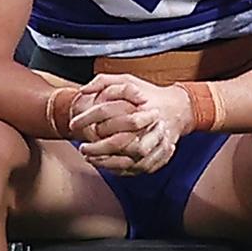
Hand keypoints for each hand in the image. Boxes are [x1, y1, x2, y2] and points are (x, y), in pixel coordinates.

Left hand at [70, 74, 192, 174]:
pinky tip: (106, 165)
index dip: (86, 118)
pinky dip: (120, 170)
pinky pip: (137, 168)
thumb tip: (83, 90)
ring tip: (90, 158)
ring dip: (106, 162)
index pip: (106, 111)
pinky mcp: (159, 156)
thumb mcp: (128, 81)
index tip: (73, 124)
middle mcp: (149, 124)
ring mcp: (157, 142)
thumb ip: (104, 81)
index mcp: (139, 103)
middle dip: (96, 148)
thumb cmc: (149, 95)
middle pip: (118, 142)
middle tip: (81, 148)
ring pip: (128, 159)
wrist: (178, 110)